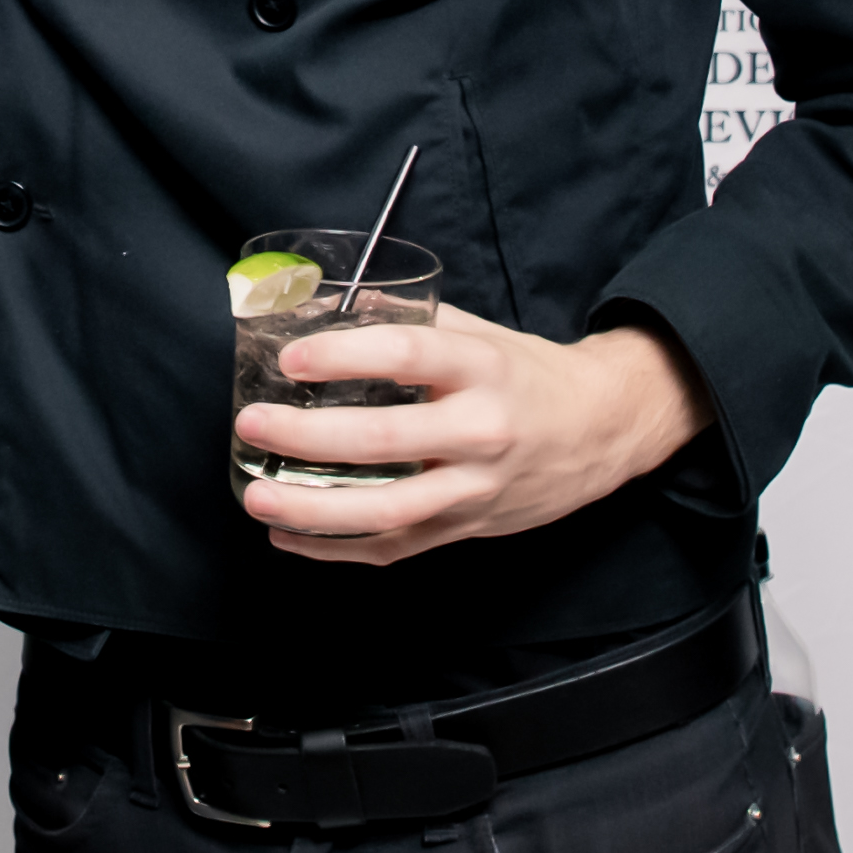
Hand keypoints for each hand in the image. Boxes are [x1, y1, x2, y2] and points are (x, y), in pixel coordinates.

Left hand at [235, 309, 708, 565]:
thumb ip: (406, 320)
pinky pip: (396, 546)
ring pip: (389, 510)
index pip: (407, 356)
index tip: (291, 359)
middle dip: (308, 437)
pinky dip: (337, 548)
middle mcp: (480, 430)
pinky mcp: (467, 529)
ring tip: (258, 496)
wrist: (600, 430)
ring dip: (314, 509)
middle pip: (386, 441)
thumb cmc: (525, 375)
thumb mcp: (477, 332)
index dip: (344, 356)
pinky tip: (289, 536)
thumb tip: (325, 304)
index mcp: (481, 368)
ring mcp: (475, 488)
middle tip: (252, 425)